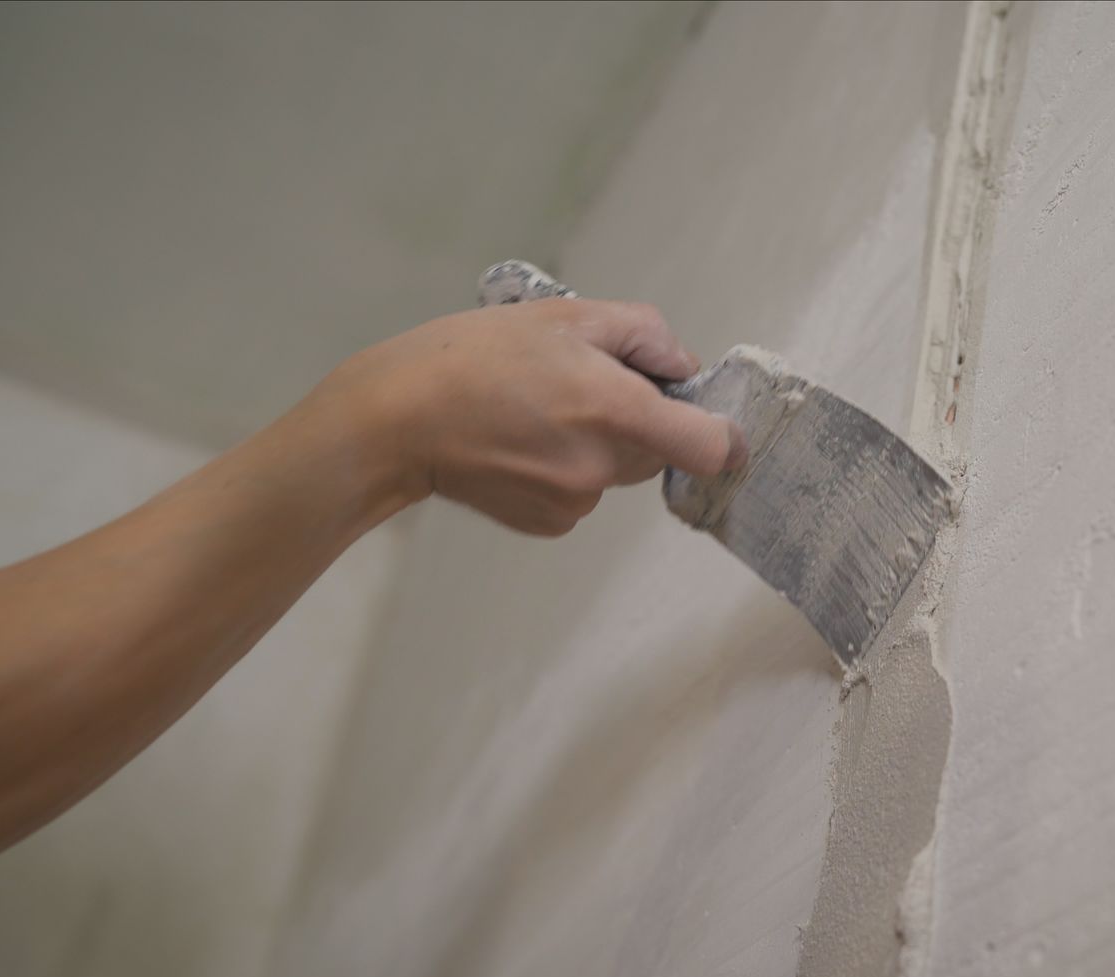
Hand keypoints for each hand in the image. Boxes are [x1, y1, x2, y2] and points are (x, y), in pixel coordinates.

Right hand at [313, 299, 748, 534]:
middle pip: (659, 449)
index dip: (719, 432)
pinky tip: (520, 442)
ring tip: (538, 409)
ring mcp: (576, 502)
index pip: (709, 446)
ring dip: (598, 441)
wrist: (394, 421)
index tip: (705, 417)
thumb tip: (683, 365)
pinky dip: (564, 468)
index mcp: (616, 411)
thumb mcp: (564, 315)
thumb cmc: (471, 358)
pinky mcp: (550, 523)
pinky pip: (582, 493)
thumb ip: (642, 334)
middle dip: (639, 417)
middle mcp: (602, 467)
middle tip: (581, 382)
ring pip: (617, 469)